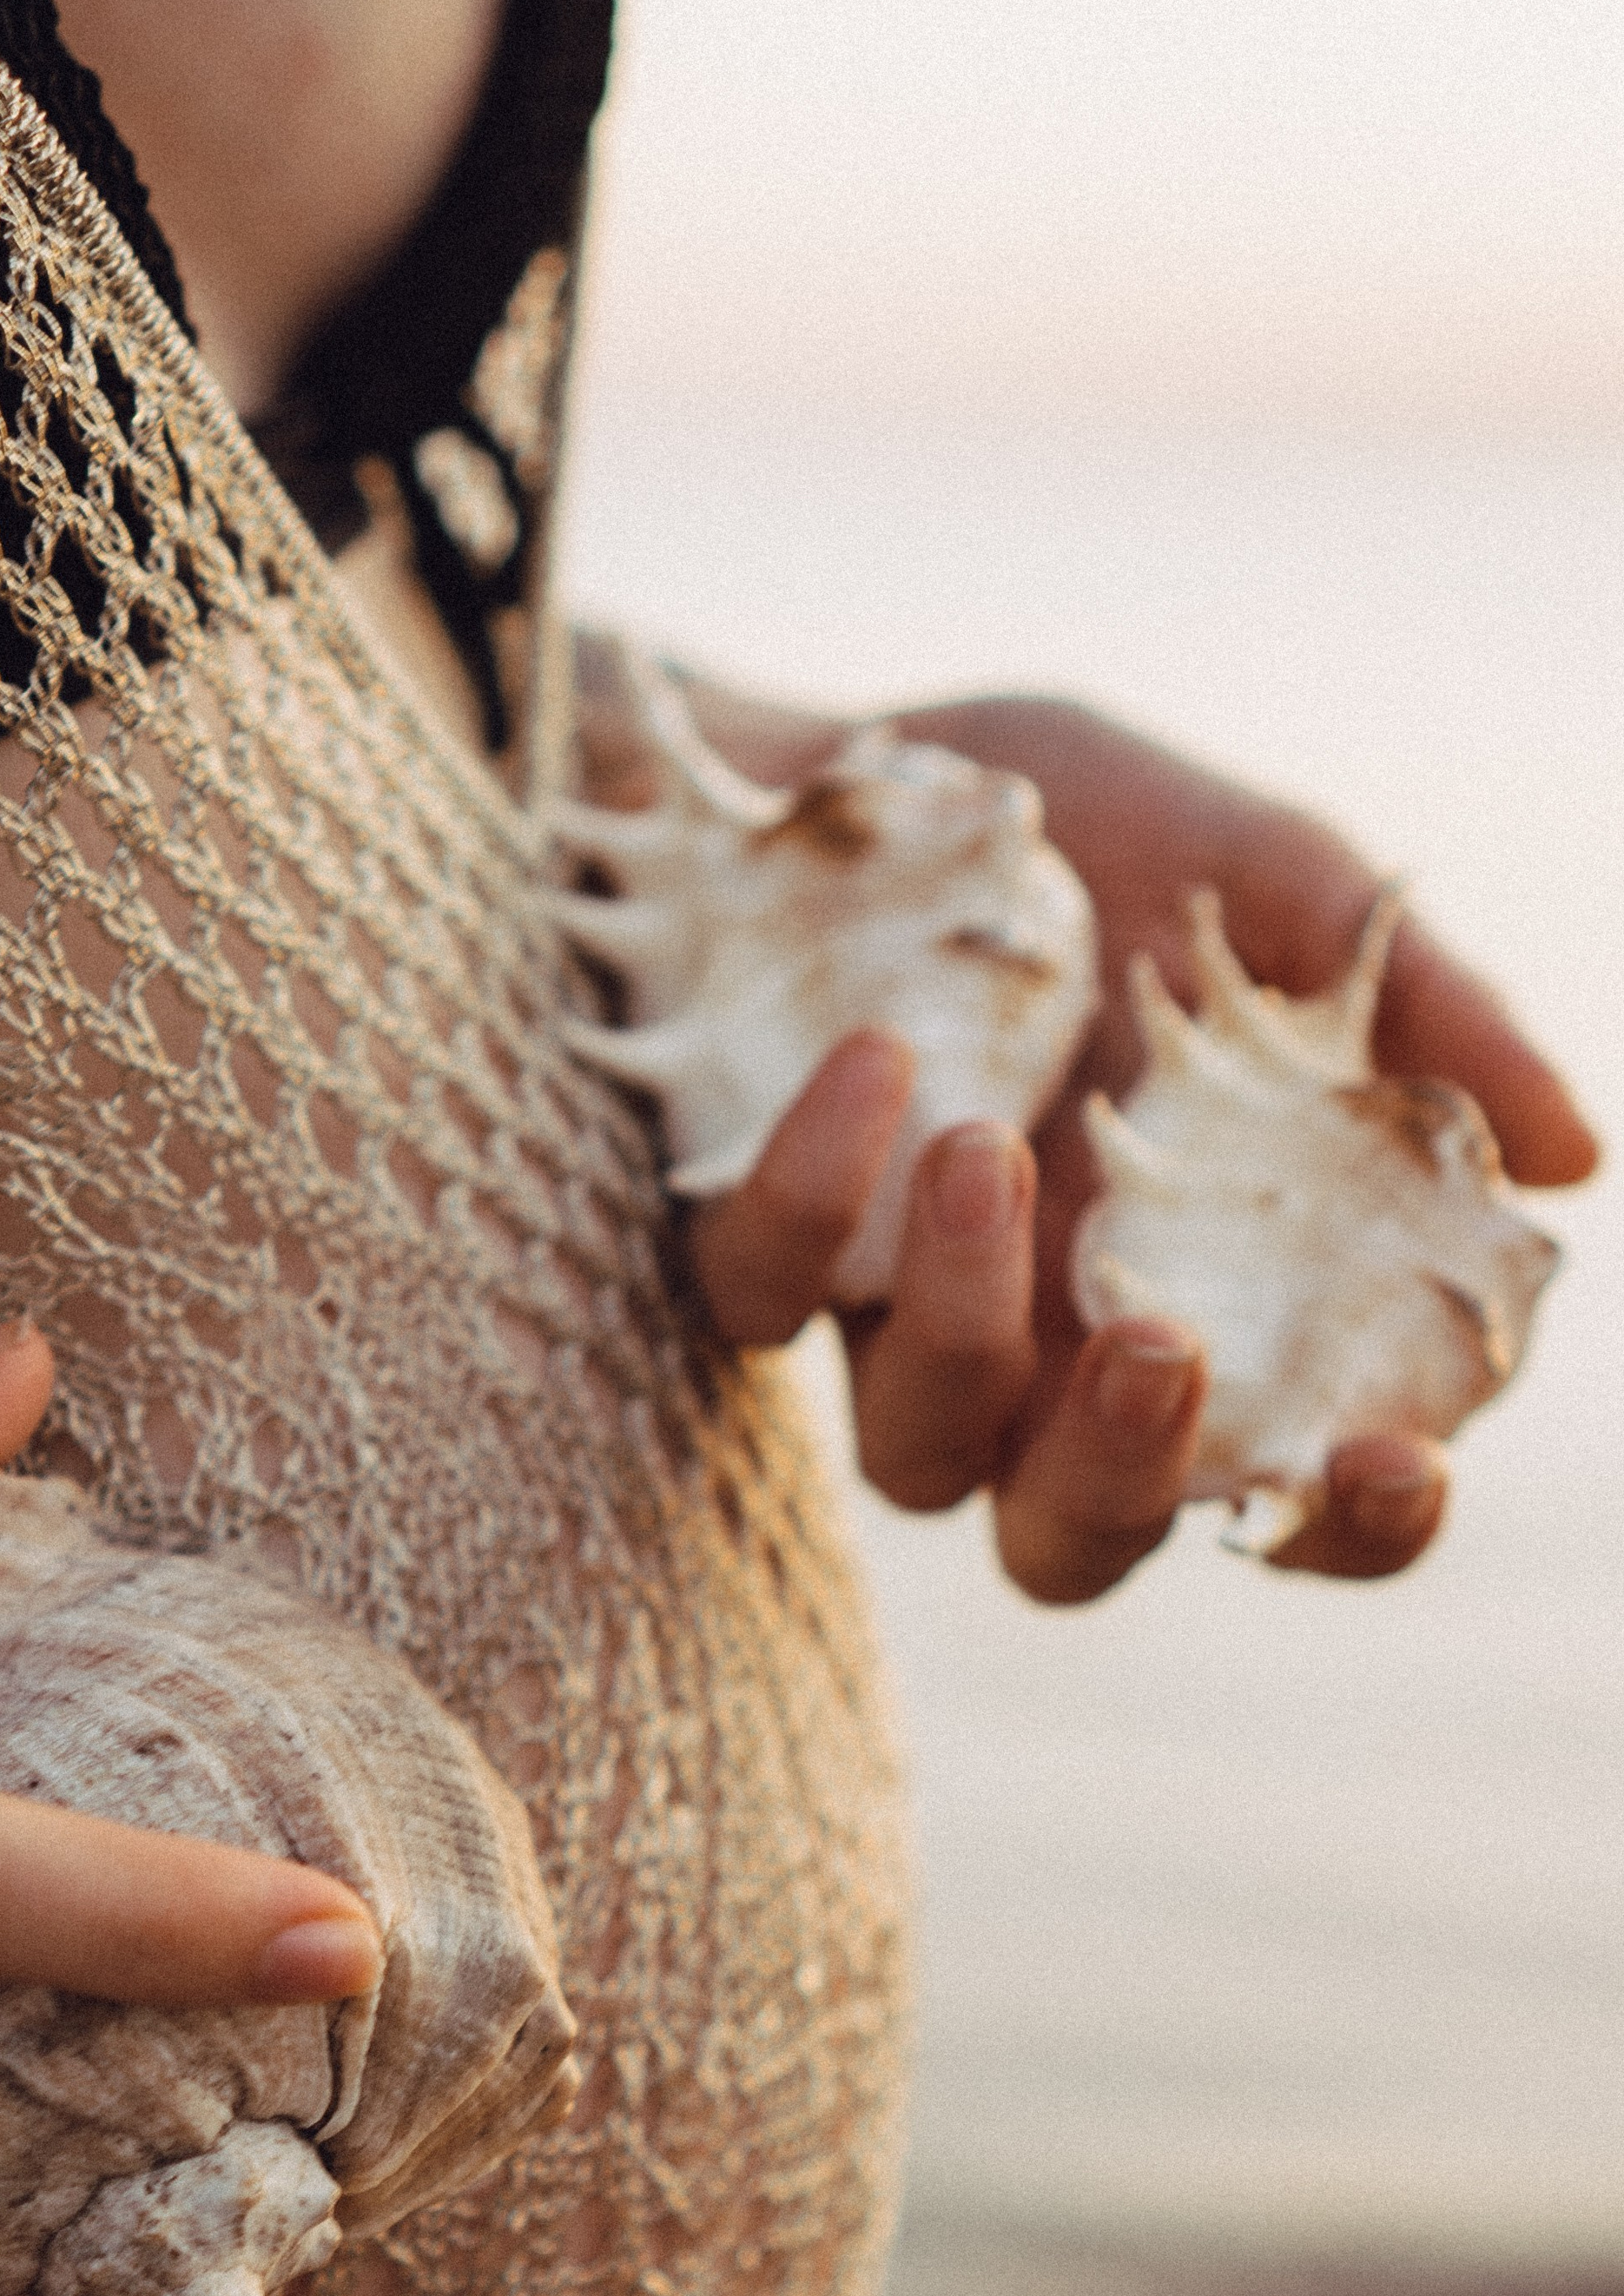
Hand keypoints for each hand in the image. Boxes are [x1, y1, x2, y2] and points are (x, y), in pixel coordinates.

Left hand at [682, 691, 1597, 1600]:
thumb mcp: (1274, 879)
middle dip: (1122, 1479)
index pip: (1293, 1489)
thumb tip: (1573, 1161)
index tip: (1393, 1463)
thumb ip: (1423, 1016)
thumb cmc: (1081, 831)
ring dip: (963, 1327)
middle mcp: (1043, 1352)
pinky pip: (764, 1294)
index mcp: (1207, 1297)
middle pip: (1072, 1547)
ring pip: (914, 1459)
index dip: (1352, 1523)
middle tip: (1154, 1345)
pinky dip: (814, 1193)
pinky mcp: (753, 1242)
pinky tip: (876, 1059)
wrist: (841, 748)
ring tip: (985, 1150)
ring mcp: (891, 1317)